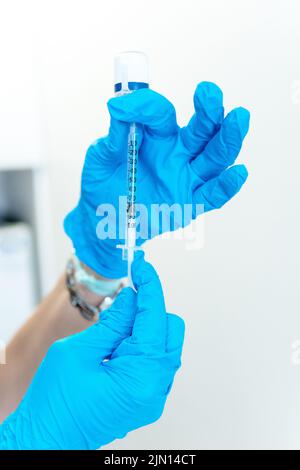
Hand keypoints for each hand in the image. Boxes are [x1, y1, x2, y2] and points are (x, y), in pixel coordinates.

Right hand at [0, 257, 183, 449]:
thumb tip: (132, 297)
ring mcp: (153, 396)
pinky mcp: (145, 398)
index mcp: (142, 376)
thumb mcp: (79, 351)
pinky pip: (154, 361)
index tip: (143, 266)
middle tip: (120, 306)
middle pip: (169, 329)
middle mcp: (156, 388)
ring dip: (142, 329)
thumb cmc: (55, 401)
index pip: (155, 317)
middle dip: (147, 311)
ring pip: (163, 345)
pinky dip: (139, 346)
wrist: (46, 438)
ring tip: (110, 336)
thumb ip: (112, 322)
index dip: (149, 286)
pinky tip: (114, 349)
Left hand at [64, 82, 249, 277]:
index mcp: (156, 135)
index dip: (148, 107)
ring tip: (238, 118)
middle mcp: (177, 153)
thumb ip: (115, 133)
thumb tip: (118, 104)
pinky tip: (238, 172)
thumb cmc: (103, 182)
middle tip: (210, 94)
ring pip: (214, 157)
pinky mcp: (189, 204)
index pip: (163, 114)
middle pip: (201, 130)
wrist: (102, 218)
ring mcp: (186, 178)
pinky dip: (226, 185)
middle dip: (209, 111)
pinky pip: (212, 195)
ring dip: (227, 139)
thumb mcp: (101, 155)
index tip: (122, 106)